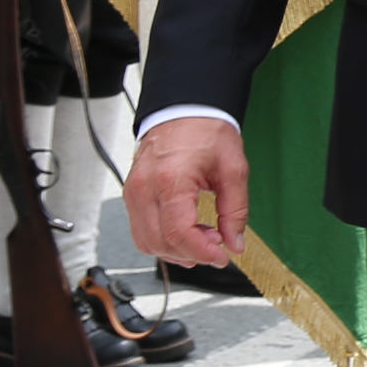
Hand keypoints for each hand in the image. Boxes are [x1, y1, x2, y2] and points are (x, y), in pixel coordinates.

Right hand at [124, 115, 247, 267]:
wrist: (185, 109)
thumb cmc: (207, 131)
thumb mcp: (234, 169)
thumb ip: (236, 210)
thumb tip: (235, 242)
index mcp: (170, 180)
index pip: (178, 233)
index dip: (202, 252)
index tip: (222, 257)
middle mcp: (144, 188)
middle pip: (160, 242)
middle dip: (191, 253)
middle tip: (217, 245)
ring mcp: (133, 192)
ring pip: (146, 241)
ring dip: (175, 251)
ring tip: (203, 238)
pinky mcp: (131, 194)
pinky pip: (141, 230)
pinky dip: (162, 239)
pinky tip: (186, 232)